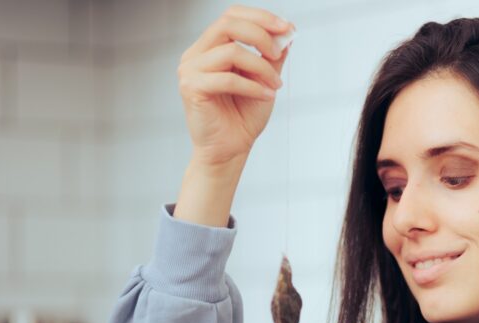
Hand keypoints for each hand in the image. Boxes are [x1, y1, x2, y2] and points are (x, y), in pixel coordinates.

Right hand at [177, 5, 292, 166]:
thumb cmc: (242, 118)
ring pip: (232, 51)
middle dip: (261, 34)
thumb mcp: (264, 80)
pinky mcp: (191, 88)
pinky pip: (228, 78)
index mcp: (210, 48)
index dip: (260, 17)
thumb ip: (272, 57)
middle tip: (279, 53)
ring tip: (276, 85)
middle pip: (228, 24)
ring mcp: (190, 70)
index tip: (287, 27)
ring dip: (261, 67)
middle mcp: (196, 54)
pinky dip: (253, 86)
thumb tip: (287, 33)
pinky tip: (267, 95)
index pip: (231, 16)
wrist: (230, 150)